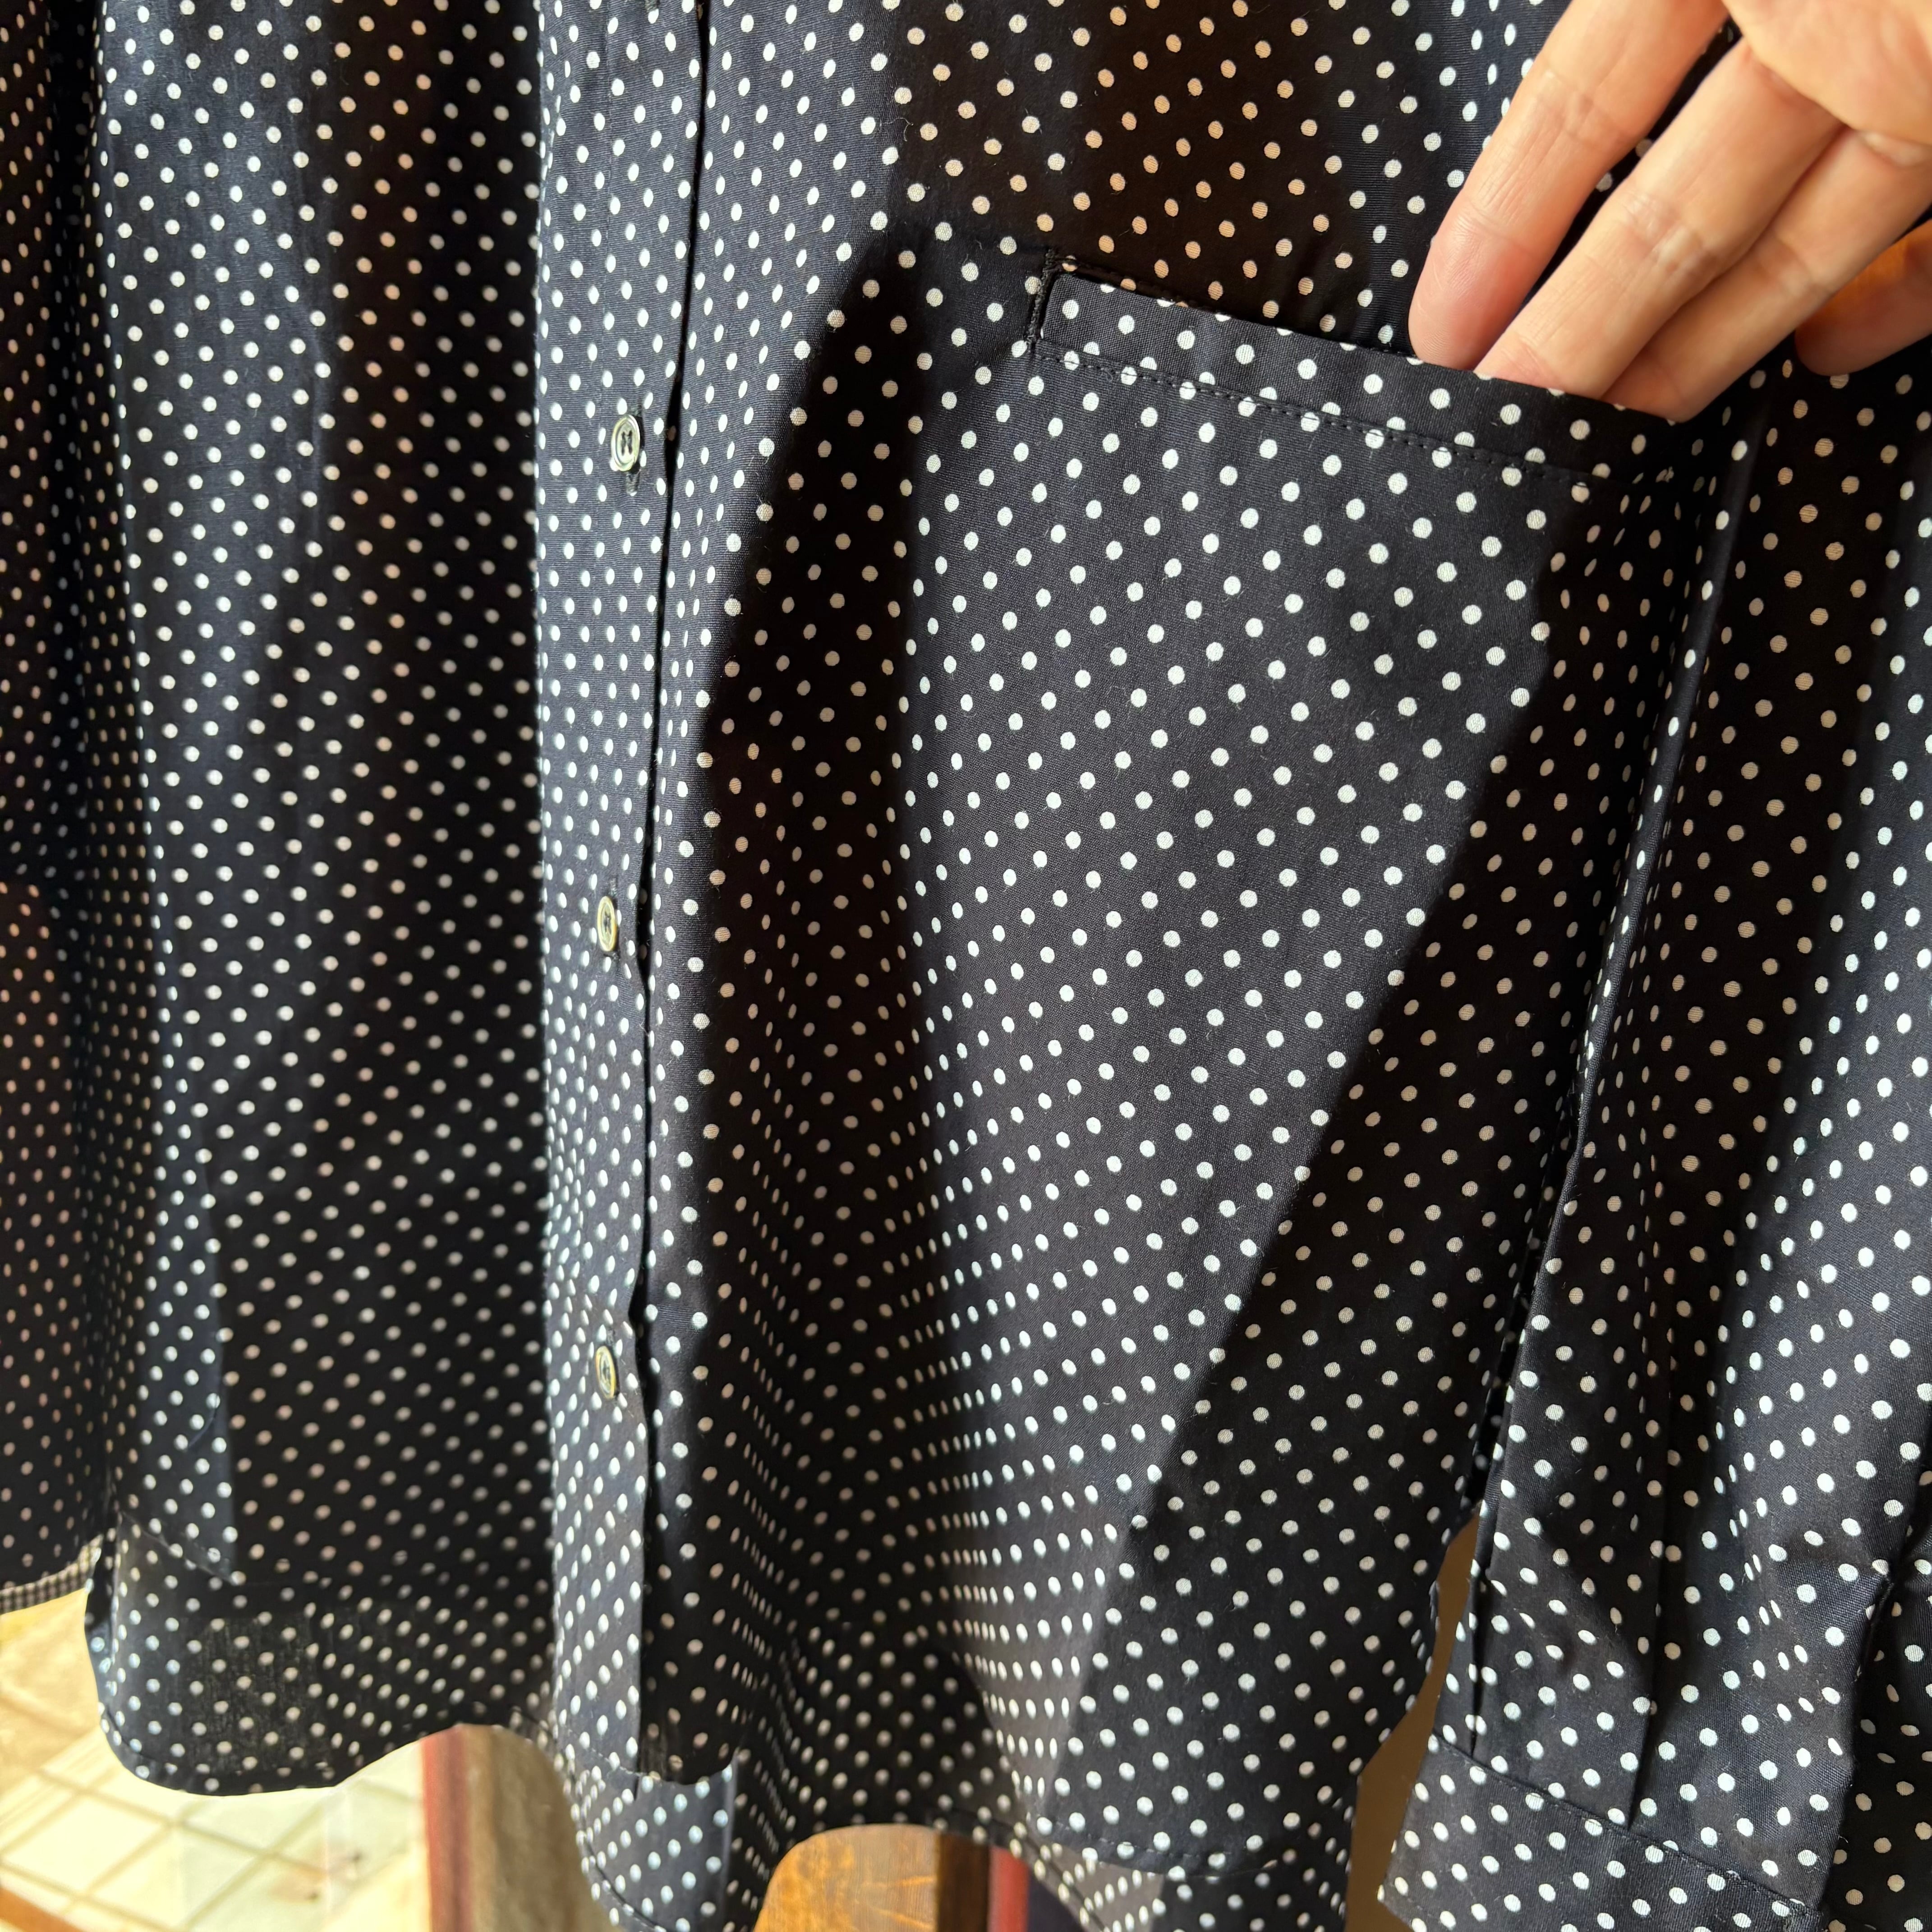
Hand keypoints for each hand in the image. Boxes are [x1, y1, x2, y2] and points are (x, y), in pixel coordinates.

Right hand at [1407, 0, 1931, 417]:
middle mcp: (1823, 16)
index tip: (1443, 327)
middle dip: (1582, 319)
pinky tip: (1825, 359)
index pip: (1590, 88)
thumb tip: (1562, 85)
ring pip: (1792, 234)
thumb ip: (1631, 28)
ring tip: (1610, 428)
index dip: (1506, 208)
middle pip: (1680, 195)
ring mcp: (1917, 75)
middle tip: (1508, 419)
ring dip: (1699, 342)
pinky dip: (1894, 303)